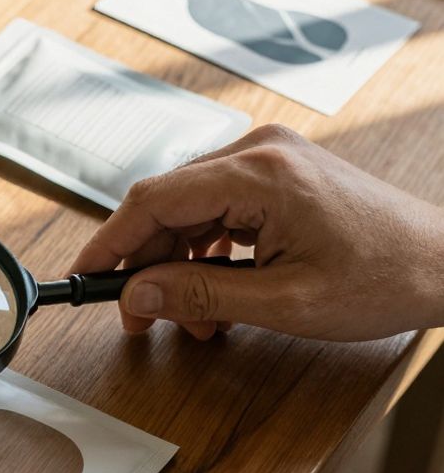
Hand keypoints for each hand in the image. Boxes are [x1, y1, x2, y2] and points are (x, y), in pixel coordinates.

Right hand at [71, 124, 443, 340]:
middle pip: (166, 206)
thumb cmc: (386, 275)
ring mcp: (269, 161)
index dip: (110, 242)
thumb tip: (138, 294)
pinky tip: (212, 295)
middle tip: (137, 317)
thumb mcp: (283, 301)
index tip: (85, 276)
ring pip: (188, 213)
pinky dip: (204, 255)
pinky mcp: (278, 177)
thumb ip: (200, 295)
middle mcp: (260, 153)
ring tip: (189, 320)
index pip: (154, 200)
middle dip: (145, 266)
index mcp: (260, 172)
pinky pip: (216, 213)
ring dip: (177, 268)